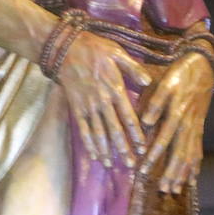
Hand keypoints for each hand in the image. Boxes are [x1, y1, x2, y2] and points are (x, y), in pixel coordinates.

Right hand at [56, 31, 157, 169]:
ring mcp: (87, 106)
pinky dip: (88, 143)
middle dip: (123, 149)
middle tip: (131, 165)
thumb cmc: (93, 48)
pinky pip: (83, 129)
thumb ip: (133, 68)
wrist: (64, 49)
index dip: (136, 134)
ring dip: (106, 150)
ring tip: (112, 166)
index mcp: (115, 88)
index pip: (129, 116)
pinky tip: (94, 155)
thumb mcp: (117, 51)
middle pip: (114, 130)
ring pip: (98, 133)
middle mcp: (102, 101)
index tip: (143, 148)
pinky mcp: (76, 107)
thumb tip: (149, 81)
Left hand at [138, 50, 213, 193]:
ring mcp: (196, 127)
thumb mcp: (166, 82)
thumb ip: (156, 102)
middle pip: (181, 153)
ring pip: (190, 155)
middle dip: (171, 172)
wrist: (203, 66)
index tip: (144, 169)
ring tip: (175, 190)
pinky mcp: (200, 127)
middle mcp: (189, 124)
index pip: (165, 138)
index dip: (155, 155)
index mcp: (178, 113)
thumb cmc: (180, 73)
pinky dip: (195, 165)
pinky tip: (192, 178)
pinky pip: (198, 150)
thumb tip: (145, 122)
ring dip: (183, 173)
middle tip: (163, 189)